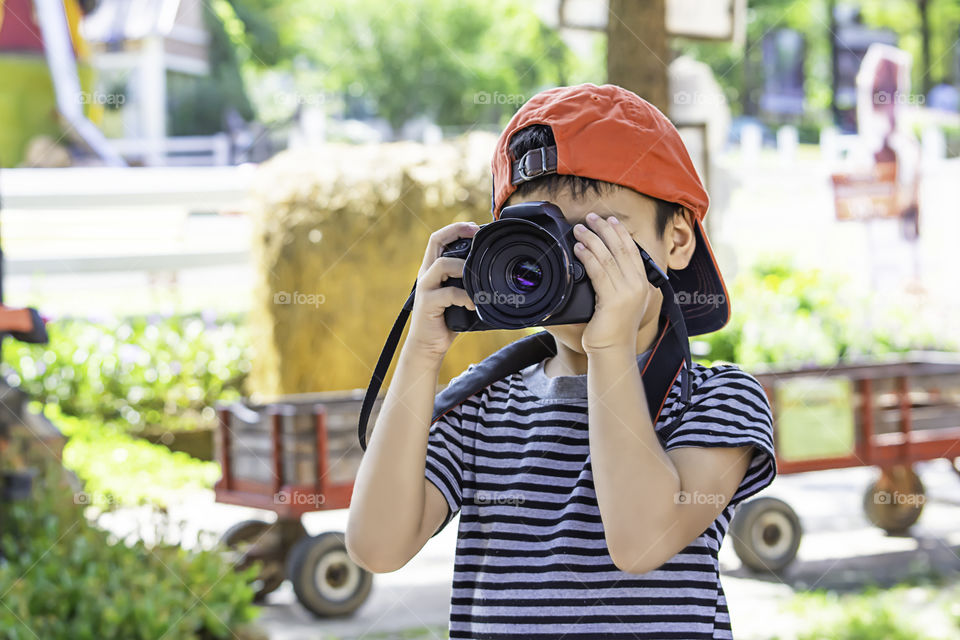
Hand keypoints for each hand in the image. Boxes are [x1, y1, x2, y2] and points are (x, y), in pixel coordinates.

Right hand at [405, 221, 479, 360]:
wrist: (428, 345)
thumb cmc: (447, 320)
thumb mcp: (459, 297)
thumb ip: (469, 284)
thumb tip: (498, 276)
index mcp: (433, 269)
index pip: (439, 239)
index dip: (456, 228)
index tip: (476, 228)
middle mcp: (427, 274)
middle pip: (436, 241)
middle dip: (457, 232)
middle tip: (477, 235)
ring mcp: (425, 288)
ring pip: (442, 264)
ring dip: (464, 268)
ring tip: (477, 279)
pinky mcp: (427, 304)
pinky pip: (448, 293)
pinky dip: (464, 297)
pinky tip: (473, 304)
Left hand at [573, 213, 654, 352]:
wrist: (613, 350)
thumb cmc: (613, 328)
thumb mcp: (621, 301)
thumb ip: (618, 283)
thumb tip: (602, 262)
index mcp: (643, 284)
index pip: (632, 251)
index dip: (621, 233)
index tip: (610, 220)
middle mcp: (638, 286)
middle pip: (621, 248)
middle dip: (605, 229)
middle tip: (591, 217)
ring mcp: (627, 292)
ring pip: (608, 257)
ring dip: (591, 239)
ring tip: (579, 229)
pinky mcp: (613, 300)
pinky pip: (598, 271)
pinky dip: (587, 257)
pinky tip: (578, 249)